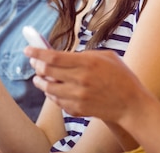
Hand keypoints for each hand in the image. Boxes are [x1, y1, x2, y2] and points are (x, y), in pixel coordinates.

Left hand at [24, 48, 145, 120]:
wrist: (132, 104)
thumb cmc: (121, 77)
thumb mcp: (107, 56)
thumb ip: (84, 54)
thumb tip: (63, 55)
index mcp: (87, 62)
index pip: (53, 57)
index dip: (37, 52)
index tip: (27, 50)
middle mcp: (80, 79)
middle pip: (47, 71)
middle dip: (36, 65)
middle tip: (33, 61)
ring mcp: (78, 96)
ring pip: (48, 88)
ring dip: (40, 81)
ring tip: (38, 77)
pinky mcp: (78, 109)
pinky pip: (57, 101)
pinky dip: (51, 94)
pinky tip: (51, 90)